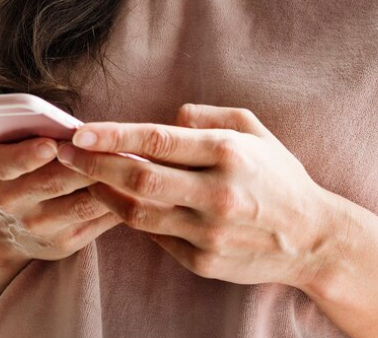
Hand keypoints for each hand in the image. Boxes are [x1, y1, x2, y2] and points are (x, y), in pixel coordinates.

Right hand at [0, 134, 124, 263]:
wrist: (5, 225)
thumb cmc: (19, 168)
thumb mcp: (11, 145)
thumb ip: (31, 129)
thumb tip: (76, 124)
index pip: (10, 162)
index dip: (30, 154)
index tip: (51, 144)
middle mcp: (13, 201)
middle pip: (55, 181)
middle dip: (88, 163)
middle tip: (115, 145)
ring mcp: (39, 226)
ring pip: (82, 204)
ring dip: (110, 184)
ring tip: (134, 164)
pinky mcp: (63, 243)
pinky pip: (96, 221)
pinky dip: (118, 203)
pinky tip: (133, 188)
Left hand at [53, 103, 349, 290]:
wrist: (314, 239)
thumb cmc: (277, 175)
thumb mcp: (252, 129)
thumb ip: (205, 116)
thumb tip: (165, 118)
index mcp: (228, 153)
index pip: (156, 141)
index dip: (112, 136)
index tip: (78, 131)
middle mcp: (217, 193)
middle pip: (138, 178)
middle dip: (94, 163)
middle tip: (64, 152)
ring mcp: (209, 232)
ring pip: (139, 211)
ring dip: (103, 192)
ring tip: (82, 175)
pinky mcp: (204, 262)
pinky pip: (155, 236)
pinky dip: (130, 217)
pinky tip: (115, 200)